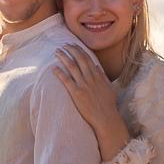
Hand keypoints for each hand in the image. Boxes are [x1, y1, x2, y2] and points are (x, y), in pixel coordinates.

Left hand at [53, 45, 129, 160]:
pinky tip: (53, 68)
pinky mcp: (76, 93)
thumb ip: (103, 77)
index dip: (79, 50)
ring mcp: (83, 85)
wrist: (106, 118)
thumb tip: (98, 67)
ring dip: (63, 57)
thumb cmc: (108, 105)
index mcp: (98, 75)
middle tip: (63, 45)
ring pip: (71, 66)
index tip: (74, 45)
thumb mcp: (109, 88)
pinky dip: (59, 73)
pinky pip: (66, 80)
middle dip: (70, 50)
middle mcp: (90, 78)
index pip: (88, 58)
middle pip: (79, 59)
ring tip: (57, 52)